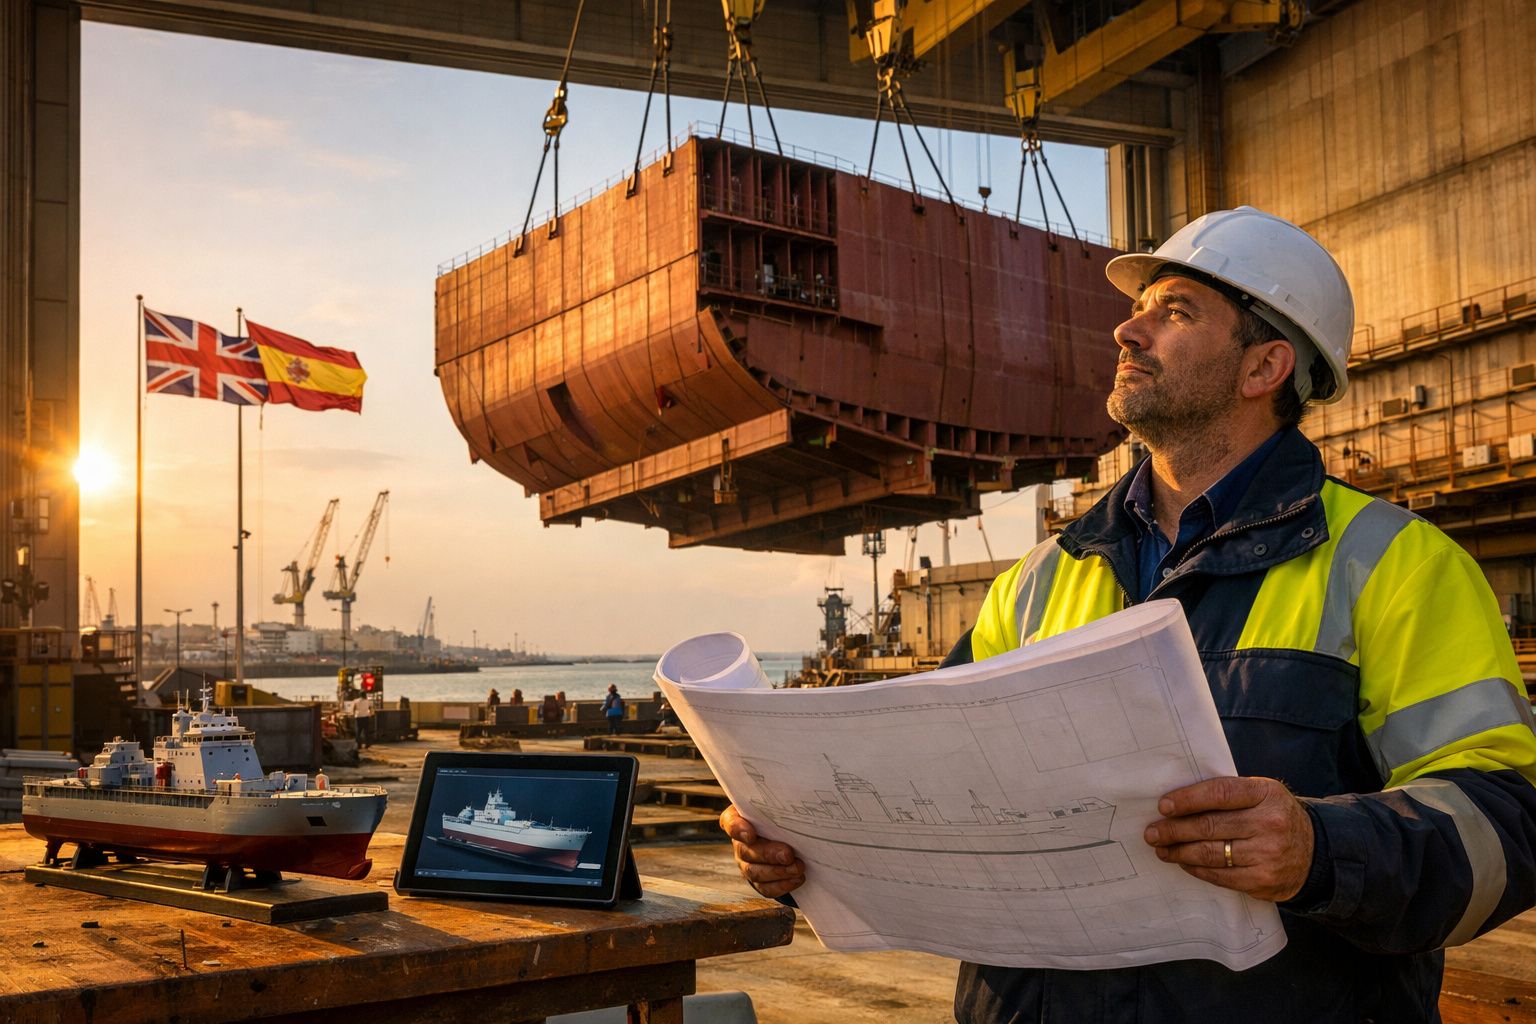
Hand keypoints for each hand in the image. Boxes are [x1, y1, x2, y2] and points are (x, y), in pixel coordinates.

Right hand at [719, 804, 805, 897]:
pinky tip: (797, 878)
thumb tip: (800, 793)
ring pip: (755, 872)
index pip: (730, 823)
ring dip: (778, 872)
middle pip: (746, 851)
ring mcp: (747, 864)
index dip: (738, 830)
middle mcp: (739, 843)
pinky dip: (782, 885)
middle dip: (769, 854)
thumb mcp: (776, 804)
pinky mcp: (758, 881)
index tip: (751, 834)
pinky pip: (765, 888)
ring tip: (798, 868)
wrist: (786, 835)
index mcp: (739, 819)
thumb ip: (779, 802)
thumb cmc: (779, 814)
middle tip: (788, 854)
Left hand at [1142, 776, 1313, 901]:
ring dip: (1180, 852)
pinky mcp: (1264, 880)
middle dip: (1174, 830)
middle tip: (1152, 833)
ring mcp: (1268, 854)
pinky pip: (1220, 875)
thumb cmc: (1273, 817)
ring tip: (1162, 849)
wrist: (1314, 853)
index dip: (1188, 799)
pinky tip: (1184, 862)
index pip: (1220, 793)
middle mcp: (1270, 823)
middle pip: (1210, 826)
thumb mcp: (1261, 795)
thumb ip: (1228, 795)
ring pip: (1211, 853)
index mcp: (1266, 794)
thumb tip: (1176, 802)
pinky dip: (1197, 869)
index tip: (1163, 806)